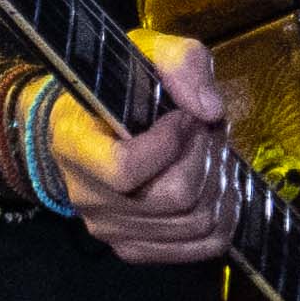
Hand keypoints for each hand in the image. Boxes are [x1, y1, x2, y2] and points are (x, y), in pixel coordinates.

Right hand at [36, 33, 238, 267]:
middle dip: (207, 157)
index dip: (172, 141)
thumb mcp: (147, 51)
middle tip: (205, 131)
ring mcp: (110, 230)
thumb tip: (210, 111)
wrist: (92, 126)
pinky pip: (204, 246)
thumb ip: (181, 63)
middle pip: (176, 197)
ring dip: (220, 182)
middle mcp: (86, 197)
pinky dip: (225, 215)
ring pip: (197, 222)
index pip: (127, 169)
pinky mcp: (137, 249)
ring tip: (209, 153)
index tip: (182, 116)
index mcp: (74, 147)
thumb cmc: (121, 86)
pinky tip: (215, 185)